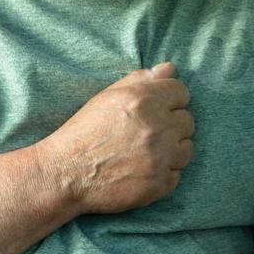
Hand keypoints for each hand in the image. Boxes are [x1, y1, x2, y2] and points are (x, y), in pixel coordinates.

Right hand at [39, 61, 194, 214]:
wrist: (65, 173)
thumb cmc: (84, 132)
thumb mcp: (108, 97)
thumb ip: (141, 79)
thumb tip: (170, 69)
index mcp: (145, 100)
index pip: (181, 92)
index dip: (169, 100)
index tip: (157, 109)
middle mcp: (158, 127)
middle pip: (188, 121)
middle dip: (171, 124)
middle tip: (148, 133)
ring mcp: (161, 157)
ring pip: (187, 148)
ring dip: (172, 150)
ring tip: (148, 152)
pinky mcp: (159, 184)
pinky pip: (177, 175)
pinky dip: (164, 174)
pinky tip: (144, 170)